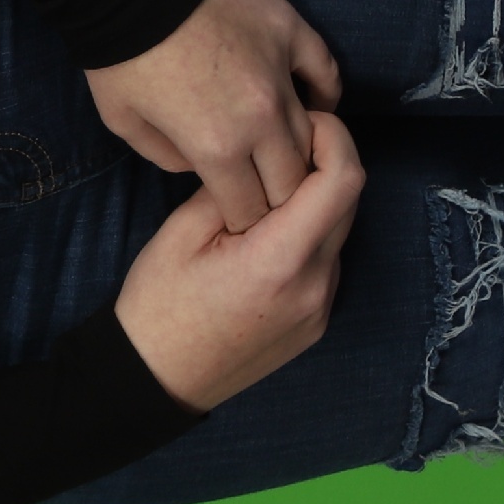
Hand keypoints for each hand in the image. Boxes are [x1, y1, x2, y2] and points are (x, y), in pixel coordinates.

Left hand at [84, 0, 343, 232]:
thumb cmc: (117, 54)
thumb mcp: (123, 122)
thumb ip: (167, 158)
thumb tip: (202, 166)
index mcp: (217, 147)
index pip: (252, 208)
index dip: (245, 219)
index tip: (240, 218)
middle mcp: (260, 116)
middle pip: (293, 179)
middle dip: (278, 196)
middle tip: (266, 194)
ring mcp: (283, 71)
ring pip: (315, 132)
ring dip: (303, 151)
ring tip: (288, 158)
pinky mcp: (292, 32)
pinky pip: (327, 74)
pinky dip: (325, 96)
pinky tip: (316, 106)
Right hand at [112, 111, 364, 411]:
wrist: (156, 381)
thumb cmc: (156, 307)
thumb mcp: (180, 232)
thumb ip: (233, 188)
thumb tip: (265, 156)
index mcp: (279, 260)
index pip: (343, 180)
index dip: (333, 137)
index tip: (301, 121)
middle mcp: (315, 285)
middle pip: (348, 201)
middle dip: (321, 164)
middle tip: (273, 149)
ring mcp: (321, 307)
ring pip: (338, 231)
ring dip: (313, 202)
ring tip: (260, 199)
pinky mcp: (317, 321)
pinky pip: (326, 261)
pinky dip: (306, 236)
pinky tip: (262, 240)